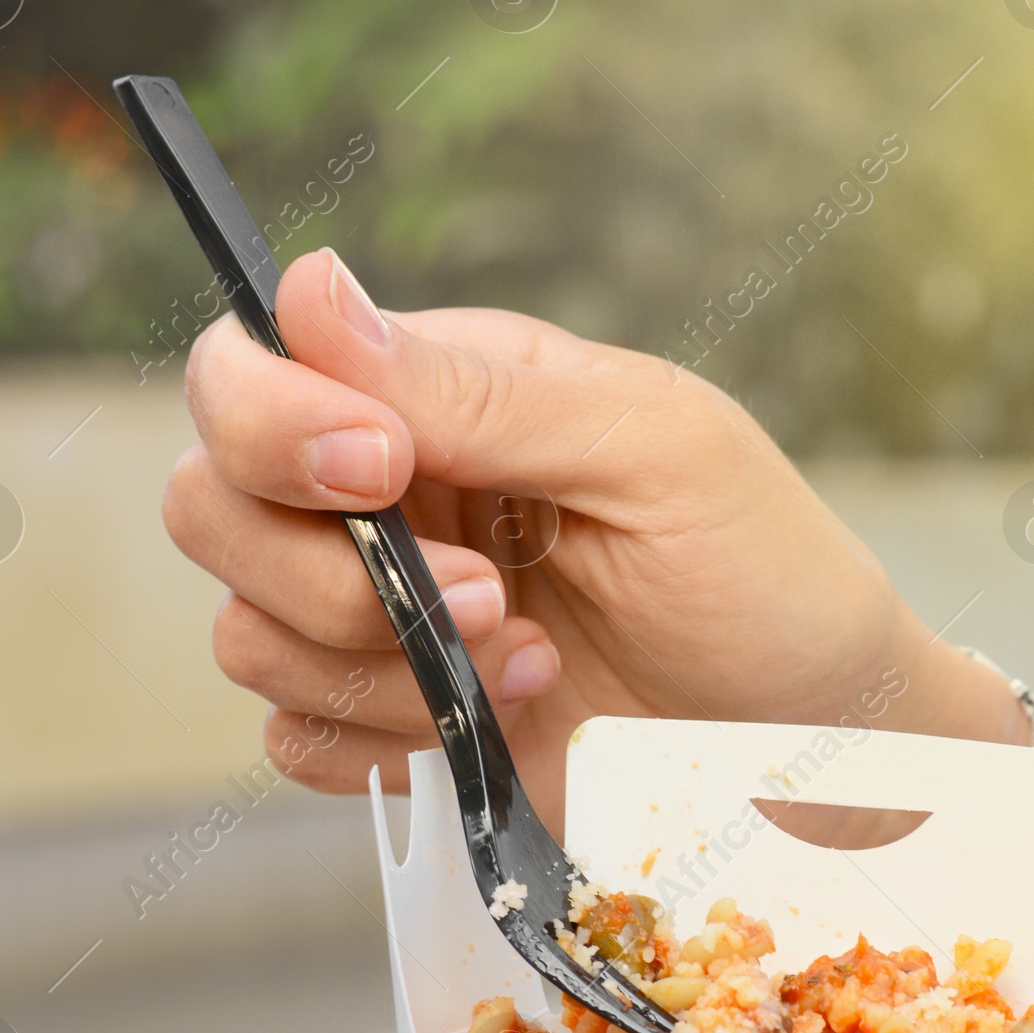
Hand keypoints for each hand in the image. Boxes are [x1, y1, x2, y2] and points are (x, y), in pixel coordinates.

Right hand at [163, 249, 1023, 821]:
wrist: (823, 738)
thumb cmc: (765, 568)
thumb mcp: (652, 449)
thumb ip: (478, 388)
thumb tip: (309, 290)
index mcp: (435, 396)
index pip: (251, 369)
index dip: (274, 421)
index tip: (383, 469)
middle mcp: (386, 499)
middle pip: (210, 504)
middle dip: (323, 570)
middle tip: (482, 596)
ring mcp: (382, 619)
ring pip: (244, 633)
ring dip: (376, 665)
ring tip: (531, 662)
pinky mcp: (396, 727)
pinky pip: (292, 739)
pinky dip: (379, 742)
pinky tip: (504, 722)